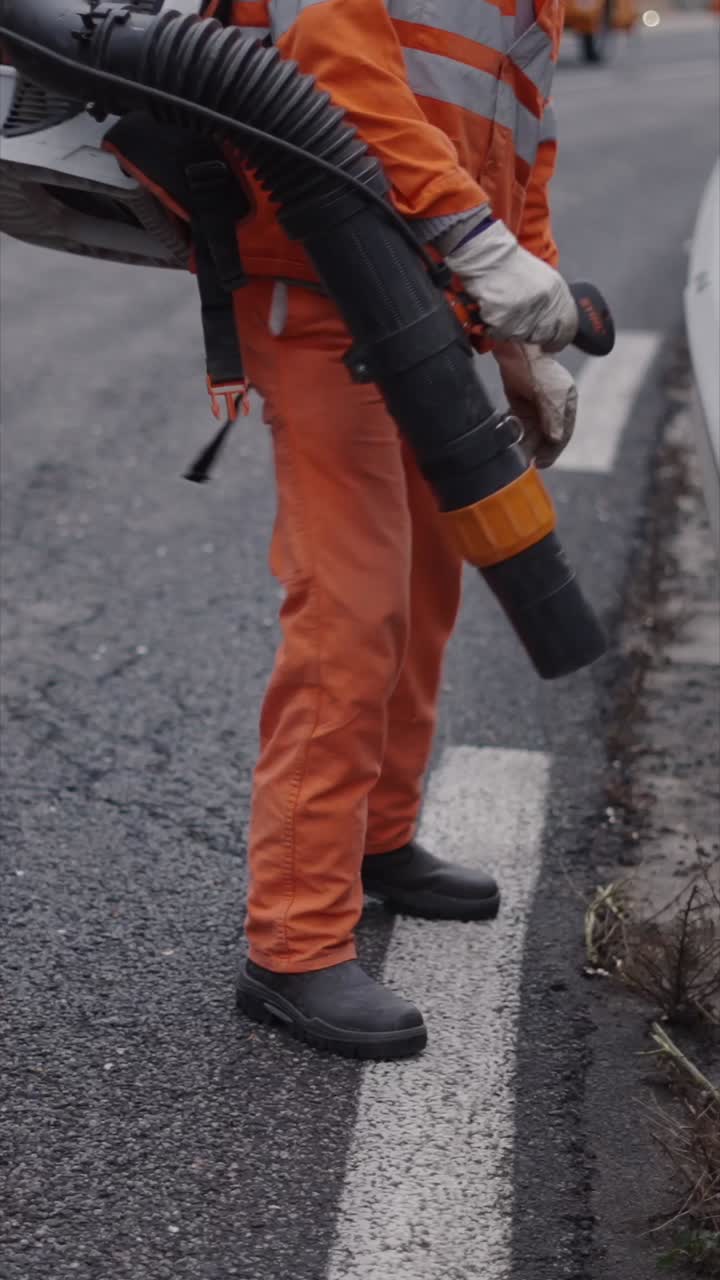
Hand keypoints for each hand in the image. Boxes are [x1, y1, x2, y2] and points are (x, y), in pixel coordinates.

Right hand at [443, 221, 577, 350]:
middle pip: (543, 334)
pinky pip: (501, 334)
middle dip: (531, 333)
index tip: (552, 344)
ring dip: (511, 328)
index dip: (560, 339)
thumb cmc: (508, 265)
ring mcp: (524, 312)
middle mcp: (544, 303)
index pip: (568, 326)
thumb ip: (551, 301)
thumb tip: (553, 323)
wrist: (486, 256)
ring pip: (521, 336)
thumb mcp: (541, 278)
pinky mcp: (504, 320)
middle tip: (518, 321)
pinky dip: (494, 326)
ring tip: (504, 308)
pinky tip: (493, 309)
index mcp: (556, 291)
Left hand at [494, 341, 577, 468]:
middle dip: (537, 449)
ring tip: (518, 455)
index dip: (553, 451)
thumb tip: (556, 440)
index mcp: (566, 404)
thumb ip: (553, 417)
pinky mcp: (519, 403)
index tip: (541, 463)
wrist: (517, 348)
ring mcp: (536, 405)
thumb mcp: (550, 394)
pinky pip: (519, 424)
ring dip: (526, 444)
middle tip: (527, 462)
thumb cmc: (538, 368)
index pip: (563, 434)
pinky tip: (510, 442)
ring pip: (532, 432)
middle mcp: (553, 407)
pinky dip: (516, 433)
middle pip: (546, 435)